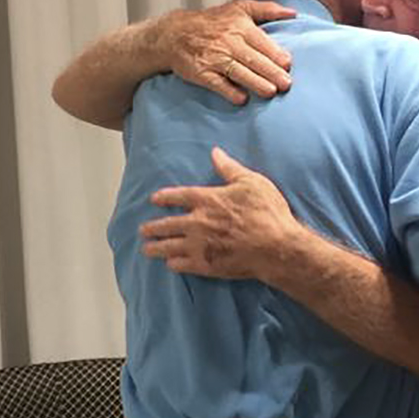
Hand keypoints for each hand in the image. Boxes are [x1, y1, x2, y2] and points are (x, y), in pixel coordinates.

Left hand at [140, 147, 298, 277]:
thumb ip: (230, 168)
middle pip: (168, 224)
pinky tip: (170, 264)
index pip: (179, 196)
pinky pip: (183, 264)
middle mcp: (198, 222)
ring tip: (147, 249)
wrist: (276, 246)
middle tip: (143, 230)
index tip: (154, 199)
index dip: (165, 197)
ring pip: (169, 246)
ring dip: (156, 247)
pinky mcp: (206, 265)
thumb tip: (215, 152)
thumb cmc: (267, 212)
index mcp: (208, 199)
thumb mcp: (252, 182)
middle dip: (153, 227)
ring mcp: (200, 245)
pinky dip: (174, 263)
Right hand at [162, 0, 294, 105]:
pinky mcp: (202, 73)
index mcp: (240, 26)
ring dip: (255, 82)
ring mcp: (214, 58)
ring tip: (270, 92)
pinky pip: (217, 83)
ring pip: (238, 71)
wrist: (175, 33)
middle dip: (271, 72)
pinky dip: (229, 91)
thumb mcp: (240, 7)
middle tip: (286, 84)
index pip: (262, 42)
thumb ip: (267, 9)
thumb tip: (293, 13)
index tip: (288, 64)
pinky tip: (241, 99)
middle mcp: (228, 42)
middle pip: (253, 59)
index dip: (276, 54)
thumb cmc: (213, 22)